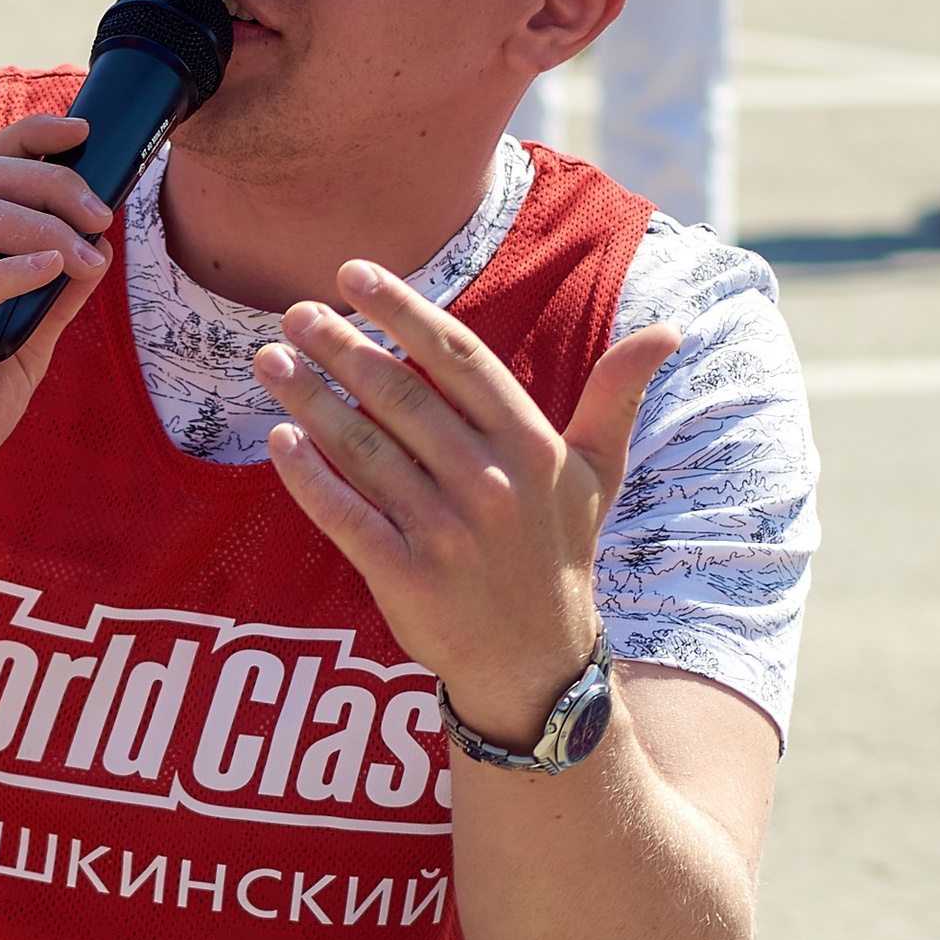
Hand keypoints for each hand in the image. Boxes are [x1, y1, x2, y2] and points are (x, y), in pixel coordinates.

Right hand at [0, 122, 114, 534]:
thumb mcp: (22, 355)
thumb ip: (53, 304)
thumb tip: (98, 252)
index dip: (32, 139)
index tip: (85, 135)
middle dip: (52, 183)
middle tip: (100, 215)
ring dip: (38, 224)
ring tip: (84, 254)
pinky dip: (8, 272)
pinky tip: (52, 272)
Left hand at [258, 259, 675, 748]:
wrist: (535, 662)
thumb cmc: (557, 553)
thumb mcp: (598, 474)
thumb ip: (615, 396)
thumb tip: (669, 330)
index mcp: (532, 445)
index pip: (457, 359)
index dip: (402, 312)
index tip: (353, 276)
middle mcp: (490, 483)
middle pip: (402, 397)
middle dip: (342, 348)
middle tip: (295, 313)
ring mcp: (446, 532)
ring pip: (366, 450)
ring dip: (312, 399)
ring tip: (271, 360)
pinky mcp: (407, 577)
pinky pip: (347, 516)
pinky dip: (310, 477)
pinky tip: (279, 440)